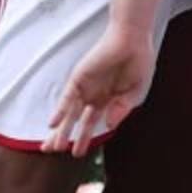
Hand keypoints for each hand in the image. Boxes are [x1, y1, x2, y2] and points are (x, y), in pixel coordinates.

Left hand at [53, 25, 154, 143]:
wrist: (134, 39)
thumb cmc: (138, 62)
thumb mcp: (135, 92)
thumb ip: (122, 109)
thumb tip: (110, 125)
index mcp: (108, 99)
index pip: (92, 122)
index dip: (85, 137)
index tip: (78, 152)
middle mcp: (94, 94)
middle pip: (77, 120)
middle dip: (67, 136)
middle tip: (56, 152)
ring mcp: (86, 87)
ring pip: (70, 113)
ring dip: (62, 129)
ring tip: (53, 147)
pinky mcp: (80, 78)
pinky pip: (68, 97)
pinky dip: (60, 110)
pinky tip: (53, 123)